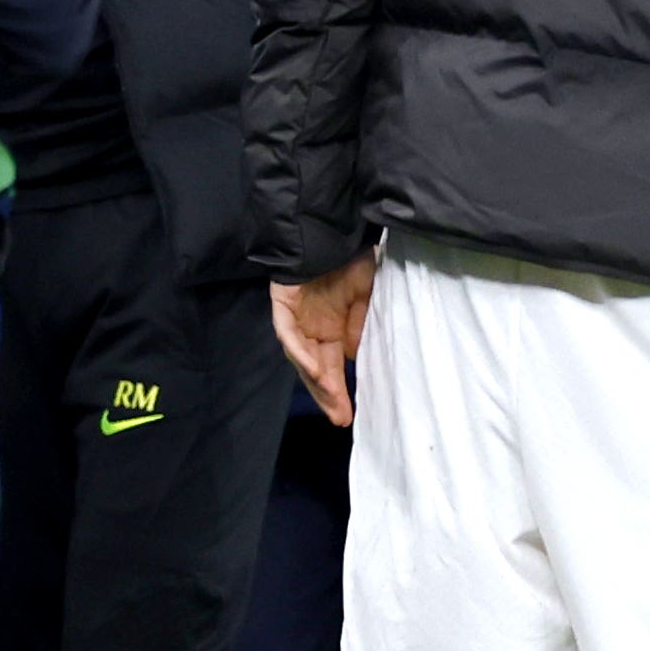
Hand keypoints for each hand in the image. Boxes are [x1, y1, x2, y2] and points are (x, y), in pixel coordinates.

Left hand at [273, 259, 380, 426]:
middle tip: (341, 418)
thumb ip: (362, 329)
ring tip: (332, 401)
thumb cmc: (352, 261)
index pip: (332, 368)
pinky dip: (300, 351)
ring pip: (300, 357)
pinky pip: (288, 333)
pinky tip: (314, 368)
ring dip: (315, 380)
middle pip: (315, 370)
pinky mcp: (283, 305)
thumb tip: (359, 359)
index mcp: (330, 331)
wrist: (333, 231)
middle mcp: (310, 329)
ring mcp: (295, 319)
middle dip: (327, 395)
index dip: (339, 391)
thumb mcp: (367, 300)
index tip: (350, 415)